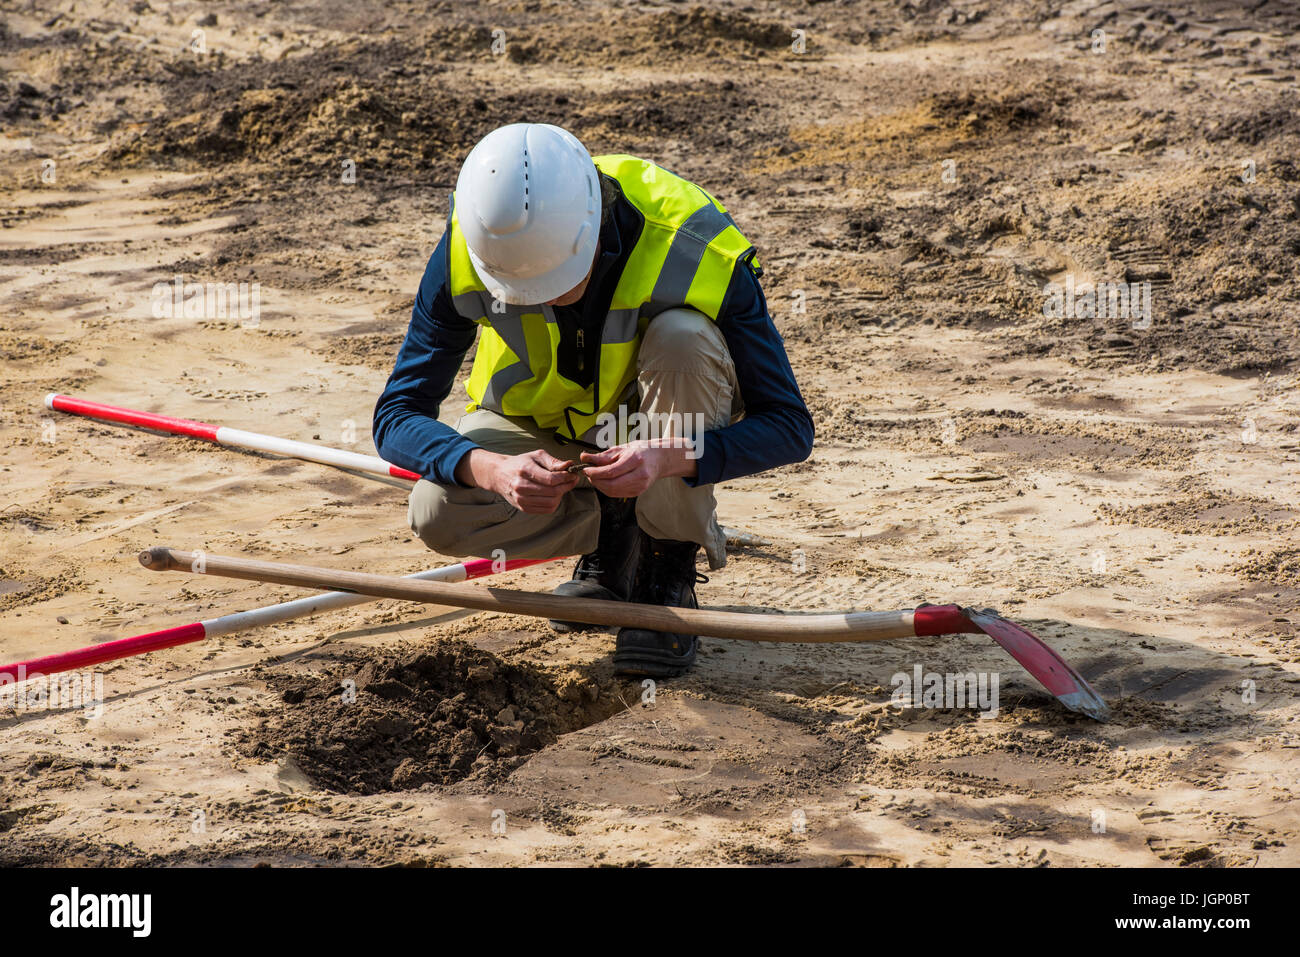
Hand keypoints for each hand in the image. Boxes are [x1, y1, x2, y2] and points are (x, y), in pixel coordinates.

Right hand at [457, 448, 579, 513]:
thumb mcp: (536, 456)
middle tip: (572, 480)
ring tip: (562, 487)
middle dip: (566, 486)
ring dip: (561, 495)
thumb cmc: (521, 463)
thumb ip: (553, 461)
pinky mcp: (523, 508)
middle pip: (553, 492)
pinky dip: (554, 503)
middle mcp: (521, 486)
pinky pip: (546, 509)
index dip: (566, 477)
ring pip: (551, 502)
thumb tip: (569, 465)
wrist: (499, 475)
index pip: (551, 479)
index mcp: (524, 470)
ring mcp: (521, 499)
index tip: (573, 474)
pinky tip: (554, 494)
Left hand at [579, 439, 697, 497]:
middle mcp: (640, 475)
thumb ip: (602, 456)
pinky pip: (617, 494)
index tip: (586, 469)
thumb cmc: (641, 451)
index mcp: (636, 460)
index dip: (595, 473)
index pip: (611, 471)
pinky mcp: (638, 492)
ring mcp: (640, 486)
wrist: (659, 459)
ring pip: (613, 491)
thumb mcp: (622, 448)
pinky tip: (604, 481)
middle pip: (611, 485)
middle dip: (596, 481)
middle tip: (588, 474)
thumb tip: (584, 458)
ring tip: (595, 477)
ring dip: (599, 486)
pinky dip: (607, 489)